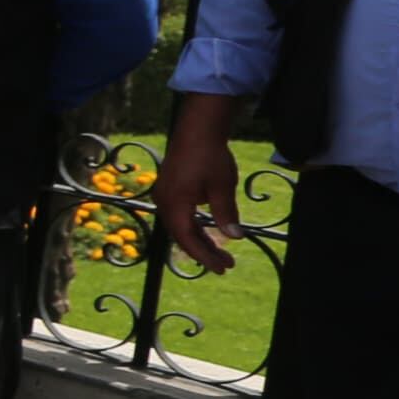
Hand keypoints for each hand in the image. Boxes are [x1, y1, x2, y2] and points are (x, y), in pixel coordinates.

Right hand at [156, 93, 246, 273]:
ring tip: (221, 253)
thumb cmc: (210, 156)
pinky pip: (180, 216)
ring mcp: (165, 196)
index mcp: (175, 204)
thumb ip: (226, 214)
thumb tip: (234, 237)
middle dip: (204, 252)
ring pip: (181, 227)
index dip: (204, 256)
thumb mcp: (222, 186)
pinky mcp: (169, 190)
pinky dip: (194, 227)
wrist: (197, 129)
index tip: (222, 269)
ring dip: (200, 240)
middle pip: (182, 236)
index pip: (187, 239)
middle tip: (227, 265)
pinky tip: (208, 231)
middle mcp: (165, 202)